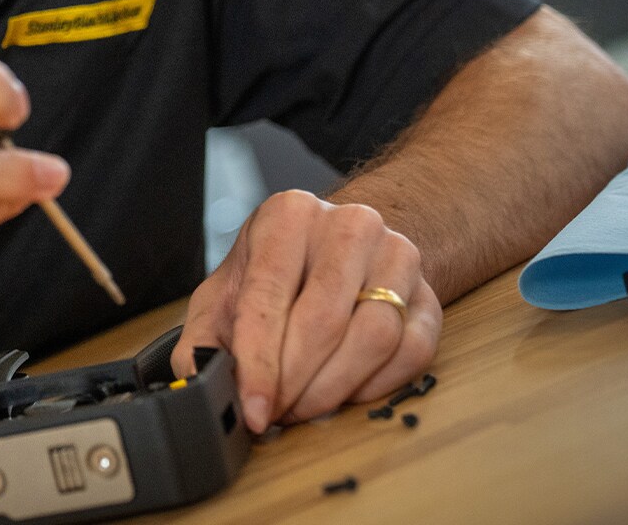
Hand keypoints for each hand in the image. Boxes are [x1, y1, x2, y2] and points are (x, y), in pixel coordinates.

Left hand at [173, 190, 440, 432]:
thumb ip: (203, 337)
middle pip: (324, 319)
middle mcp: (349, 224)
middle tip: (275, 412)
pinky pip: (412, 352)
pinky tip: (344, 391)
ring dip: (333, 388)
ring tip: (302, 405)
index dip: (259, 363)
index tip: (254, 408)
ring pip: (374, 336)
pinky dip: (375, 385)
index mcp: (289, 215)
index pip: (269, 295)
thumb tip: (200, 378)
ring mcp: (397, 255)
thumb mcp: (225, 292)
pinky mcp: (427, 293)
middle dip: (294, 381)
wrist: (337, 249)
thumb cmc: (275, 274)